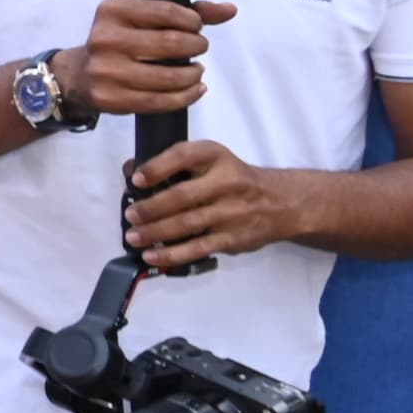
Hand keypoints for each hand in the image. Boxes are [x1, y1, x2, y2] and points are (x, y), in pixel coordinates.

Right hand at [63, 0, 234, 119]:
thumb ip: (186, 11)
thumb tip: (229, 10)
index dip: (192, 21)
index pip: (166, 12)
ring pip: (169, 76)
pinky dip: (186, 96)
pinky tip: (193, 90)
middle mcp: (105, 39)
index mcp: (112, 11)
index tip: (196, 27)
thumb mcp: (142, 18)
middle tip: (198, 49)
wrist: (78, 76)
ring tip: (196, 71)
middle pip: (170, 43)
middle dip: (195, 46)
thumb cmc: (118, 43)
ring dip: (193, 74)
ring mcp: (106, 71)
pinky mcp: (112, 99)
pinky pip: (161, 101)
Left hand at [122, 139, 316, 266]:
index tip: (136, 180)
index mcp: (216, 156)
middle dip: (151, 208)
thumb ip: (176, 164)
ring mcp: (232, 212)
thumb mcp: (212, 161)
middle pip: (182, 195)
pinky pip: (199, 247)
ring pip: (188, 224)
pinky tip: (153, 256)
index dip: (157, 167)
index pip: (183, 155)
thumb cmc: (234, 179)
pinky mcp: (234, 238)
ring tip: (133, 237)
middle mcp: (227, 182)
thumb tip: (130, 170)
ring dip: (155, 232)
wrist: (282, 203)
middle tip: (130, 216)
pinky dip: (173, 254)